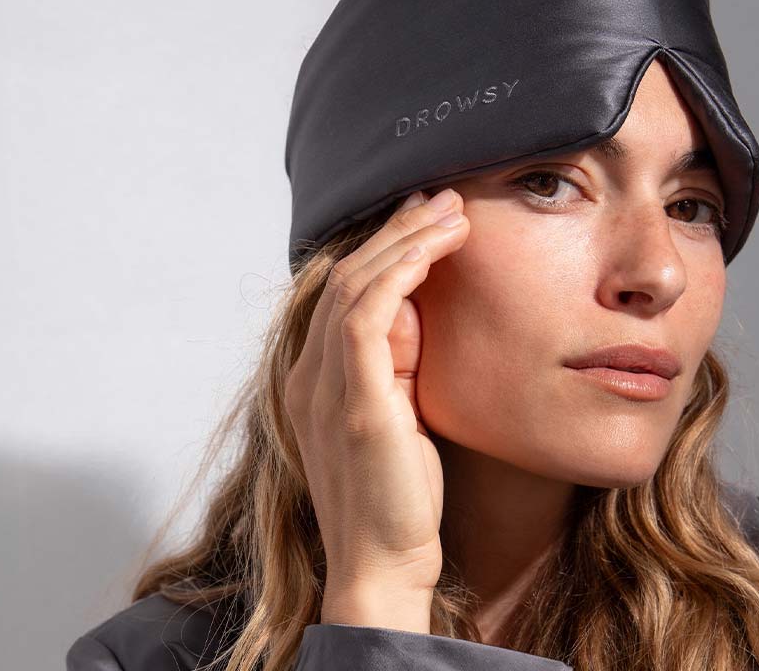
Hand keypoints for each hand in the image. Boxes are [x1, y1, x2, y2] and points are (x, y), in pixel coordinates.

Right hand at [283, 187, 468, 627]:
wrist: (384, 563)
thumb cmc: (400, 498)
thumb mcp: (398, 415)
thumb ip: (397, 365)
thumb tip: (417, 311)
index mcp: (311, 380)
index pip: (340, 289)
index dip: (382, 245)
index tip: (427, 215)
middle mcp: (307, 377)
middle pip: (345, 274)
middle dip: (396, 227)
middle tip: (443, 195)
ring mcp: (325, 389)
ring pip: (355, 284)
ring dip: (406, 238)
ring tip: (451, 211)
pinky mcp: (355, 403)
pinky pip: (367, 315)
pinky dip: (402, 272)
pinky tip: (437, 249)